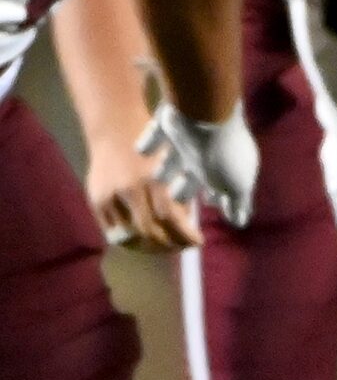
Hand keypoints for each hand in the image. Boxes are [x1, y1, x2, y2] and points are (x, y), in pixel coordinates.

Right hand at [87, 134, 201, 251]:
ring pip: (130, 236)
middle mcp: (130, 190)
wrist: (115, 131)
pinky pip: (113, 232)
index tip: (197, 242)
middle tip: (182, 247)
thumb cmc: (151, 148)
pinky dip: (130, 241)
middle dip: (169, 244)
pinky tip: (143, 242)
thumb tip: (187, 226)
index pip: (170, 218)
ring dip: (149, 247)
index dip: (184, 235)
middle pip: (150, 231)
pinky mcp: (96, 202)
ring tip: (164, 248)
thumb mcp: (172, 166)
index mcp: (153, 179)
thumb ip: (179, 195)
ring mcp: (110, 197)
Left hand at [137, 102, 258, 228]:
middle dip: (186, 188)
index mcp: (227, 168)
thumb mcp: (237, 186)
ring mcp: (188, 139)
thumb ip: (237, 203)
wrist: (203, 113)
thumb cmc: (221, 155)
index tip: (209, 204)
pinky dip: (149, 144)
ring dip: (166, 168)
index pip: (222, 188)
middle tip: (176, 197)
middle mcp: (208, 154)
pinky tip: (141, 151)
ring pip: (174, 159)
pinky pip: (154, 137)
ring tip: (157, 177)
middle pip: (195, 175)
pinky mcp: (168, 124)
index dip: (218, 198)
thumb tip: (240, 221)